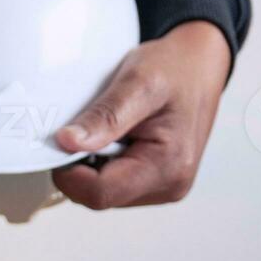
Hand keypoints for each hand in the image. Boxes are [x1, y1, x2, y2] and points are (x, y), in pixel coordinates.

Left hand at [53, 20, 231, 207]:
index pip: (100, 193)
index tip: (61, 141)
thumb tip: (67, 143)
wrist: (199, 65)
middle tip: (92, 126)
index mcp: (168, 166)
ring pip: (104, 192)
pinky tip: (117, 137)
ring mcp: (163, 187)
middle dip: (82, 164)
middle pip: (99, 195)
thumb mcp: (139, 81)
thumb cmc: (177, 69)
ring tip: (111, 128)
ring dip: (93, 162)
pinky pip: (114, 183)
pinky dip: (104, 161)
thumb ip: (105, 116)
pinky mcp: (156, 182)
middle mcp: (168, 185)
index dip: (69, 172)